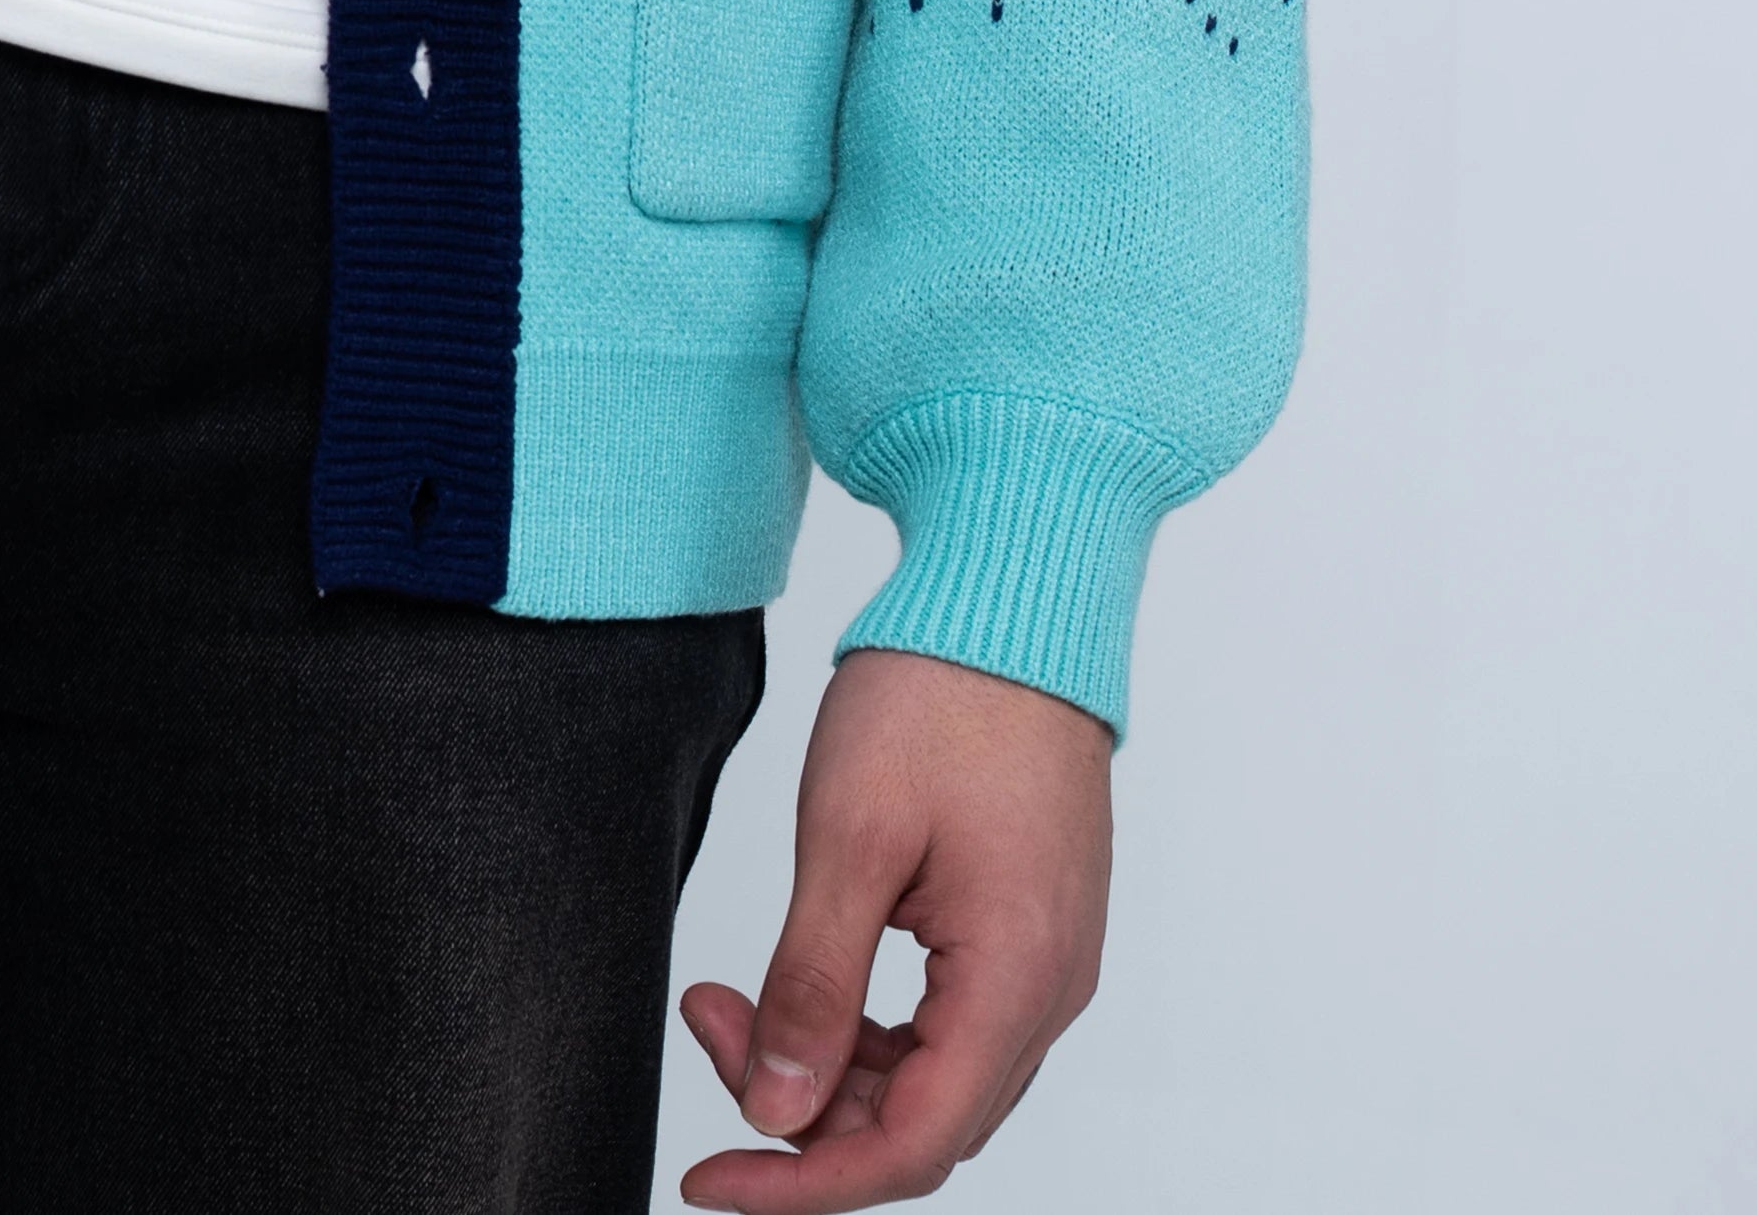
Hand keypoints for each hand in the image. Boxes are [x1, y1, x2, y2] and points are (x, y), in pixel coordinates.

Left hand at [676, 648, 1110, 1203]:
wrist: (1015, 599)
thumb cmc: (939, 694)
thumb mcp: (849, 836)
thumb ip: (813, 984)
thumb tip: (776, 1111)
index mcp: (1018, 980)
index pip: (910, 1145)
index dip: (801, 1181)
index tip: (707, 1177)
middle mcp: (1049, 993)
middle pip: (918, 1120)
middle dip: (799, 1105)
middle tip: (707, 1018)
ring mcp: (1045, 963)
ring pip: (929, 1077)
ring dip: (827, 1060)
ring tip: (730, 993)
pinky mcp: (1025, 929)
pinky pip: (945, 1024)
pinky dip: (865, 1021)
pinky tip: (802, 971)